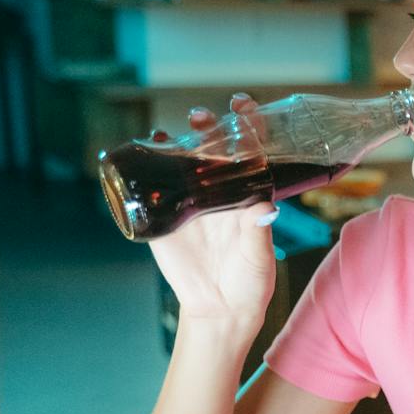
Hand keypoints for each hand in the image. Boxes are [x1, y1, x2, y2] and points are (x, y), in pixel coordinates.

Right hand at [146, 93, 276, 325]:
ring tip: (176, 128)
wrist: (219, 309)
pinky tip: (148, 145)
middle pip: (214, 151)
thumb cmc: (249, 282)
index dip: (248, 127)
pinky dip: (149, 163)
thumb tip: (265, 207)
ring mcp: (191, 203)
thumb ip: (258, 233)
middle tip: (202, 116)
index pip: (250, 154)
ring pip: (183, 162)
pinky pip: (154, 186)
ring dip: (179, 139)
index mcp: (247, 196)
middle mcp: (220, 193)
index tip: (244, 105)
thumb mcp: (258, 258)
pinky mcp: (166, 218)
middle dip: (209, 127)